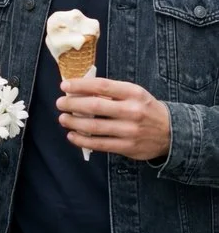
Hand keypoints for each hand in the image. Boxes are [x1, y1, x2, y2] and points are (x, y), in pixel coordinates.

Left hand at [56, 77, 170, 161]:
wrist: (171, 132)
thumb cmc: (146, 108)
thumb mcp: (134, 93)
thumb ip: (112, 91)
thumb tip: (81, 90)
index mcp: (133, 93)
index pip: (101, 86)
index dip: (80, 85)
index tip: (65, 86)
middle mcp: (132, 111)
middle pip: (95, 106)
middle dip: (73, 104)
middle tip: (60, 103)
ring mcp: (130, 130)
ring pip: (95, 127)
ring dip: (74, 123)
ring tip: (63, 119)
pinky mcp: (127, 147)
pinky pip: (100, 144)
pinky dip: (83, 140)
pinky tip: (72, 136)